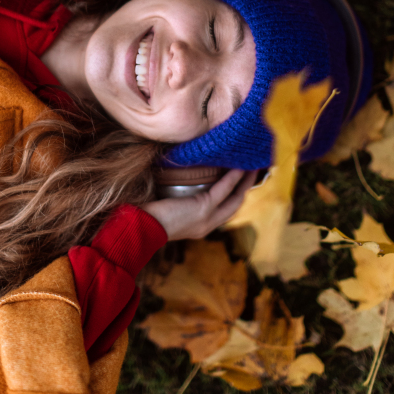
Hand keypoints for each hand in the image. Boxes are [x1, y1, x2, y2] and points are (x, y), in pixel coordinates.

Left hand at [142, 169, 256, 240]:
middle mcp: (207, 226)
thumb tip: (181, 178)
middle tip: (253, 171)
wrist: (141, 225)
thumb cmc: (148, 214)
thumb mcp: (170, 209)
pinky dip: (232, 178)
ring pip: (234, 199)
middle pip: (235, 206)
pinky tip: (239, 167)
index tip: (241, 181)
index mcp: (200, 226)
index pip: (223, 211)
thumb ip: (180, 200)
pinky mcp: (203, 209)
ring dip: (244, 182)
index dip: (234, 196)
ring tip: (252, 167)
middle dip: (245, 188)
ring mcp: (207, 219)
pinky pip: (223, 191)